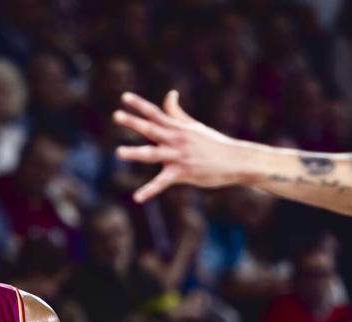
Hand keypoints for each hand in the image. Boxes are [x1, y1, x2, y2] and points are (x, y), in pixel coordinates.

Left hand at [115, 90, 250, 202]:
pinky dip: (149, 191)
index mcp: (177, 128)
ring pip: (153, 154)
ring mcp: (179, 156)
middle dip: (133, 122)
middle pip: (150, 129)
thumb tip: (169, 93)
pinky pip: (162, 183)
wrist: (234, 160)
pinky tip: (137, 198)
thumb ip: (176, 112)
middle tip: (116, 116)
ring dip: (135, 153)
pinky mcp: (183, 173)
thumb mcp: (194, 126)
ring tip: (118, 152)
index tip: (124, 98)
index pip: (155, 113)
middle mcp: (176, 139)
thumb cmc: (214, 143)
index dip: (139, 105)